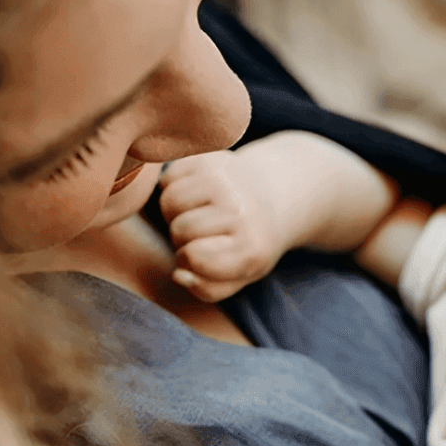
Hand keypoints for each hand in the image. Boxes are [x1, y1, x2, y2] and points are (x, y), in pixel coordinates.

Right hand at [156, 151, 290, 301]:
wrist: (278, 195)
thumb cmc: (252, 242)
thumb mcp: (241, 274)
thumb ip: (209, 288)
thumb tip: (179, 275)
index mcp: (251, 246)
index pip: (193, 259)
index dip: (189, 262)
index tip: (201, 257)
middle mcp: (239, 209)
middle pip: (179, 230)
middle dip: (183, 238)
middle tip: (203, 233)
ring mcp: (224, 179)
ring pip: (169, 202)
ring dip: (175, 213)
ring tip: (198, 214)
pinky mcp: (210, 157)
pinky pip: (168, 179)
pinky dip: (173, 189)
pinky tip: (196, 195)